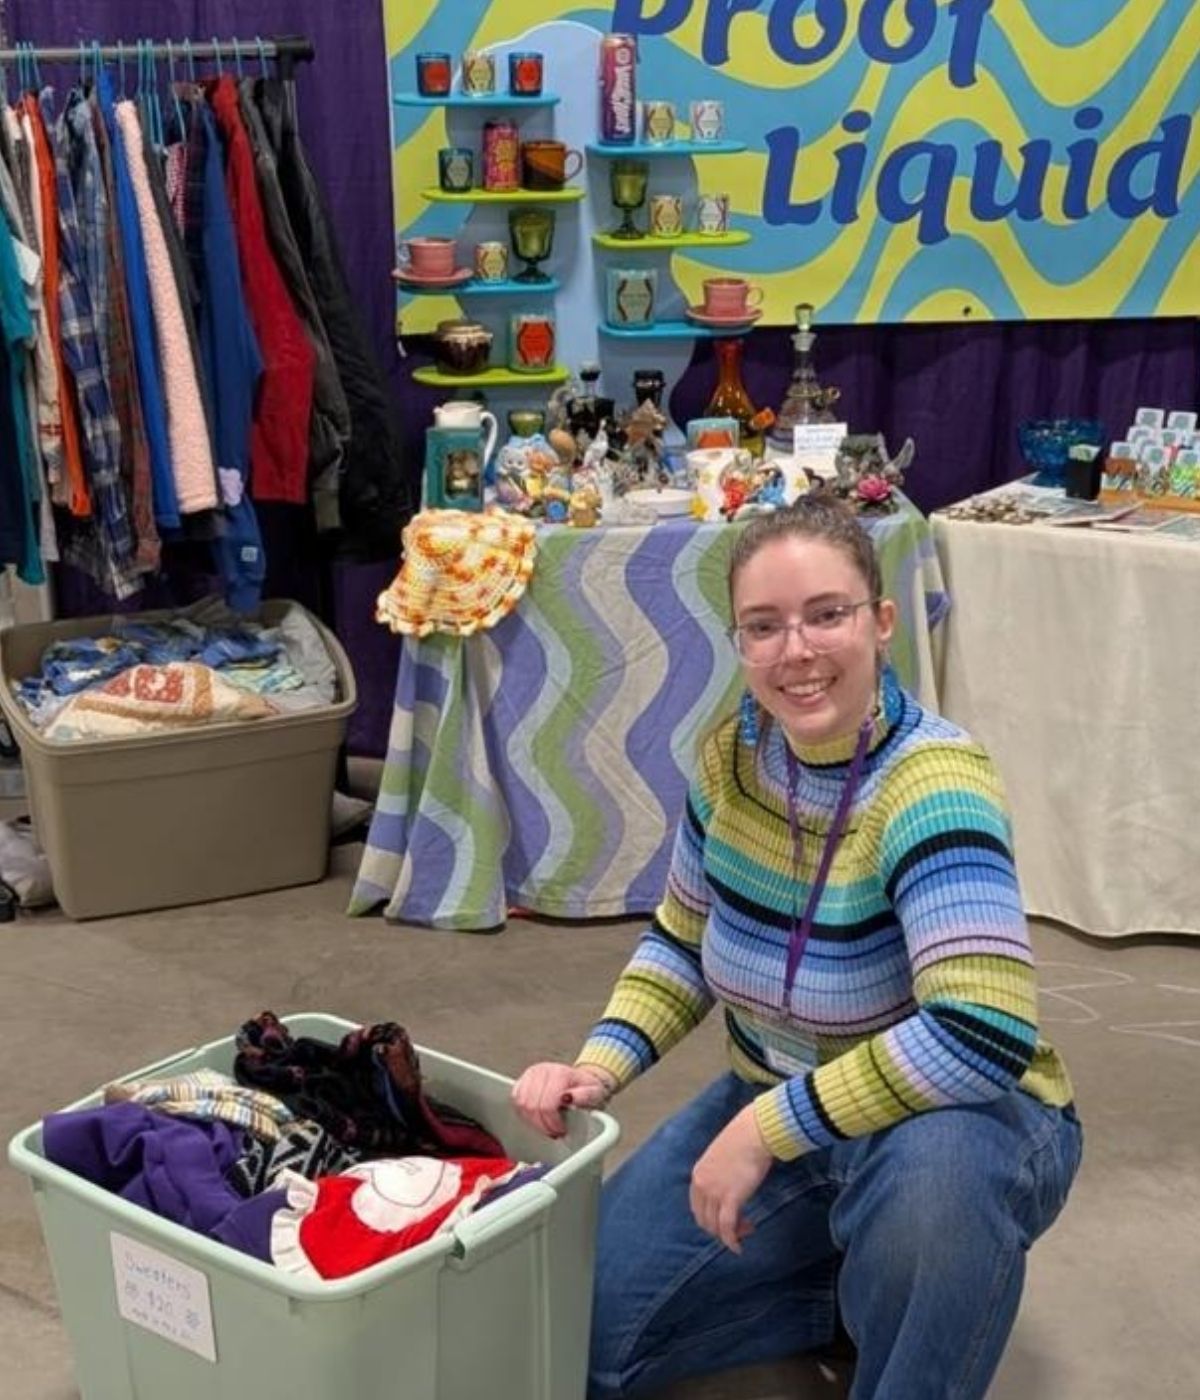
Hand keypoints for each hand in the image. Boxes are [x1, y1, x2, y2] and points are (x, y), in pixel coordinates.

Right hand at [511, 1061, 616, 1139]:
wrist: (581, 1080)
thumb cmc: (587, 1088)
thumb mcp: (595, 1093)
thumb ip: (584, 1095)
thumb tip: (569, 1097)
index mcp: (560, 1073)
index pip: (547, 1104)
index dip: (552, 1123)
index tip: (561, 1131)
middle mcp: (543, 1070)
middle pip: (532, 1106)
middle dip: (542, 1124)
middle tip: (554, 1131)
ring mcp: (531, 1074)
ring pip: (521, 1104)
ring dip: (532, 1120)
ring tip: (546, 1125)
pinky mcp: (523, 1079)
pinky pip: (516, 1099)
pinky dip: (524, 1113)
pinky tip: (537, 1117)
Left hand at [689, 1103, 774, 1252]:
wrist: (754, 1133)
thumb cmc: (744, 1140)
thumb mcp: (722, 1157)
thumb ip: (719, 1173)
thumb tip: (729, 1183)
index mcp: (698, 1174)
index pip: (697, 1207)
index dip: (710, 1218)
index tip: (725, 1219)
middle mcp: (702, 1185)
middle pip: (704, 1220)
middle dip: (720, 1229)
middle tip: (739, 1226)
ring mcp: (714, 1192)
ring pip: (716, 1226)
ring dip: (730, 1234)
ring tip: (746, 1231)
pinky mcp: (731, 1198)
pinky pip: (727, 1228)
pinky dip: (732, 1241)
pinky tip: (738, 1247)